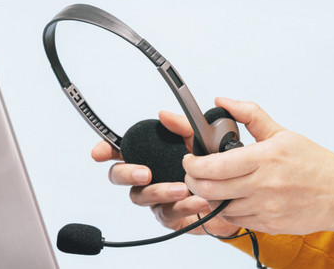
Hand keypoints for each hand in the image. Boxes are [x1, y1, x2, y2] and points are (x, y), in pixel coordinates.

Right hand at [92, 110, 240, 236]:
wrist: (235, 195)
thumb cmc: (212, 167)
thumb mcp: (200, 140)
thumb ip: (182, 127)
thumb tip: (164, 115)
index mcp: (148, 156)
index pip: (118, 151)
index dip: (104, 150)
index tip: (98, 153)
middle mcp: (147, 178)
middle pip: (118, 176)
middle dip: (127, 173)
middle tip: (145, 173)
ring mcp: (155, 199)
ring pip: (142, 197)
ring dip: (160, 191)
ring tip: (181, 189)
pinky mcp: (169, 217)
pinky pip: (167, 213)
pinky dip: (183, 206)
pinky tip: (198, 200)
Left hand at [183, 97, 333, 234]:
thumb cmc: (314, 164)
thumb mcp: (281, 133)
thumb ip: (249, 115)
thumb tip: (223, 101)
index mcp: (264, 158)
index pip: (214, 166)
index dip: (193, 164)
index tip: (189, 159)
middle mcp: (263, 185)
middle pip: (209, 189)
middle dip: (192, 181)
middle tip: (193, 174)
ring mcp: (265, 207)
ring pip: (218, 207)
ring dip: (208, 196)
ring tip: (212, 185)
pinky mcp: (268, 225)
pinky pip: (234, 220)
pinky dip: (225, 210)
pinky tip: (230, 198)